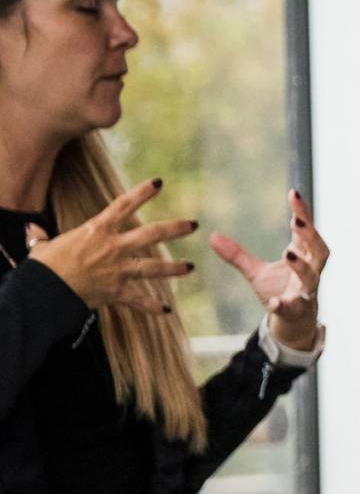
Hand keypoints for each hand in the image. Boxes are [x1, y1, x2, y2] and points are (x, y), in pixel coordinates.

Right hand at [23, 177, 193, 311]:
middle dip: (174, 228)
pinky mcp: (117, 292)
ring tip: (191, 267)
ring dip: (174, 268)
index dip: (142, 192)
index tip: (159, 182)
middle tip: (193, 224)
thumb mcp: (42, 248)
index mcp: (96, 230)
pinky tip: (166, 310)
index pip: (123, 205)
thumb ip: (41, 238)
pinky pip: (139, 301)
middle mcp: (113, 247)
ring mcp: (118, 270)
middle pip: (151, 234)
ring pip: (154, 268)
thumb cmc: (43, 267)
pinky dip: (152, 307)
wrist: (44, 291)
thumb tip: (32, 230)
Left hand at [210, 190, 326, 349]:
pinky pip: (293, 307)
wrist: (293, 323)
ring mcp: (305, 292)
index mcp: (302, 258)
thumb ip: (237, 255)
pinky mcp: (296, 311)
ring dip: (303, 265)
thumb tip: (211, 235)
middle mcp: (310, 272)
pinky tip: (274, 302)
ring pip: (313, 277)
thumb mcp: (256, 272)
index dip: (303, 213)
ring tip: (289, 253)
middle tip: (296, 221)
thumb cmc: (280, 292)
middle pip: (320, 251)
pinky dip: (284, 304)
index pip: (306, 232)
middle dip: (312, 236)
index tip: (293, 193)